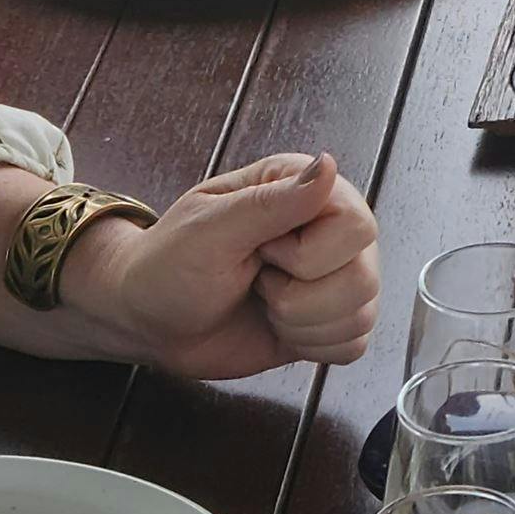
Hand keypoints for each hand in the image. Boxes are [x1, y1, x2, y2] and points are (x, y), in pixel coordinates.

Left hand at [77, 150, 379, 378]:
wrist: (148, 321)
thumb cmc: (167, 267)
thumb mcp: (210, 231)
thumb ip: (272, 202)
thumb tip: (327, 166)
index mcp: (302, 190)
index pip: (358, 226)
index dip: (310, 255)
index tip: (262, 253)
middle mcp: (328, 229)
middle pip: (366, 277)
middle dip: (300, 299)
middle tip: (257, 282)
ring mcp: (332, 276)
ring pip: (363, 313)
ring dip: (302, 324)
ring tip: (263, 303)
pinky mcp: (328, 319)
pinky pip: (355, 344)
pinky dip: (314, 347)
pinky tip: (279, 329)